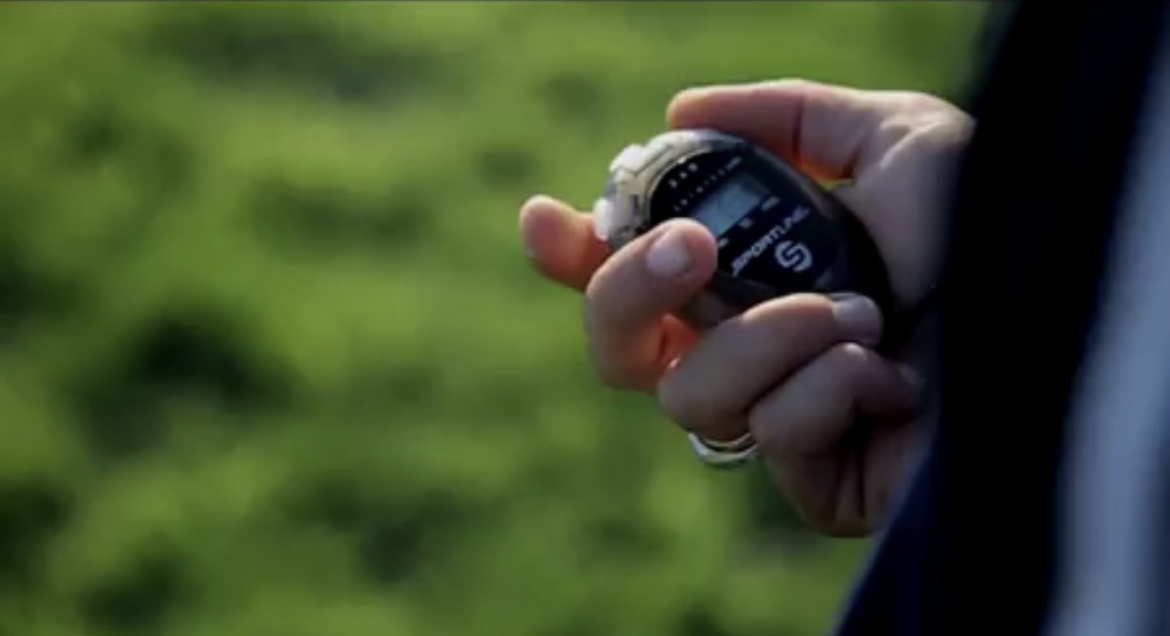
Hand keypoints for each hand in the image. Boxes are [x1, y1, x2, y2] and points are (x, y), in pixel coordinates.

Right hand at [519, 80, 972, 535]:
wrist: (1062, 316)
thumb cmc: (990, 227)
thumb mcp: (893, 137)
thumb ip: (786, 118)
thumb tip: (680, 113)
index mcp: (750, 274)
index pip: (631, 276)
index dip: (573, 254)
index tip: (544, 218)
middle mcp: (748, 347)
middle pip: (617, 349)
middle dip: (630, 293)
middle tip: (691, 251)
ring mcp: (775, 418)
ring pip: (688, 396)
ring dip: (770, 337)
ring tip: (861, 312)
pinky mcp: (813, 480)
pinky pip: (767, 437)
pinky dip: (827, 389)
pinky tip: (891, 378)